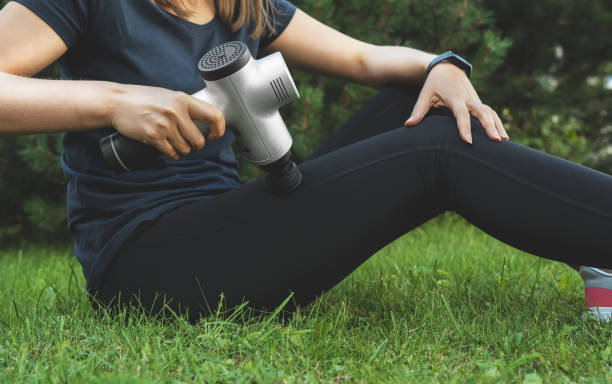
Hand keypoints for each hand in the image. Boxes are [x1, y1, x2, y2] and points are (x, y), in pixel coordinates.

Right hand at [108, 84, 224, 159]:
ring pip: (186, 149)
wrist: (117, 102)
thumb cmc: (144, 99)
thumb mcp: (169, 96)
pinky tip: (167, 147)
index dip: (219, 129)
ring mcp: (165, 125)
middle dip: (194, 144)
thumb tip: (206, 121)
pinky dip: (171, 153)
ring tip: (173, 141)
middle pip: (199, 140)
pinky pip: (172, 153)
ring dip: (182, 150)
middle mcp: (176, 112)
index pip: (214, 116)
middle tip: (187, 140)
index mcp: (183, 99)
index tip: (214, 135)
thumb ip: (185, 107)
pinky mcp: (154, 136)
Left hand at [404, 63, 507, 143]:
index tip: (468, 141)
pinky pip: (491, 113)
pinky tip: (503, 135)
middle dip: (489, 126)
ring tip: (504, 140)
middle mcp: (468, 99)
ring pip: (490, 113)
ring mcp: (476, 100)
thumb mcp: (424, 95)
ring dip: (497, 125)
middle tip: (496, 140)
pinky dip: (497, 123)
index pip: (461, 114)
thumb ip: (418, 110)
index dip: (464, 127)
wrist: (447, 67)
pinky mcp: (479, 102)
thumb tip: (408, 124)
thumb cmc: (433, 83)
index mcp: (455, 97)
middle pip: (482, 112)